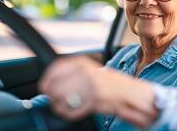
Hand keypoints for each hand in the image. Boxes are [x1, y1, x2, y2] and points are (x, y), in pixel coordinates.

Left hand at [39, 55, 157, 127]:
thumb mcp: (92, 70)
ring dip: (59, 105)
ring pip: (63, 99)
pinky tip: (70, 112)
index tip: (44, 86)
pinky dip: (69, 113)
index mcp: (83, 63)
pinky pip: (73, 110)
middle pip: (56, 85)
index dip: (47, 79)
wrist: (132, 94)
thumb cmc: (111, 83)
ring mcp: (90, 87)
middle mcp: (86, 73)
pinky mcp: (95, 101)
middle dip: (51, 94)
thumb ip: (74, 72)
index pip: (56, 68)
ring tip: (60, 107)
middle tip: (52, 99)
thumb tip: (53, 79)